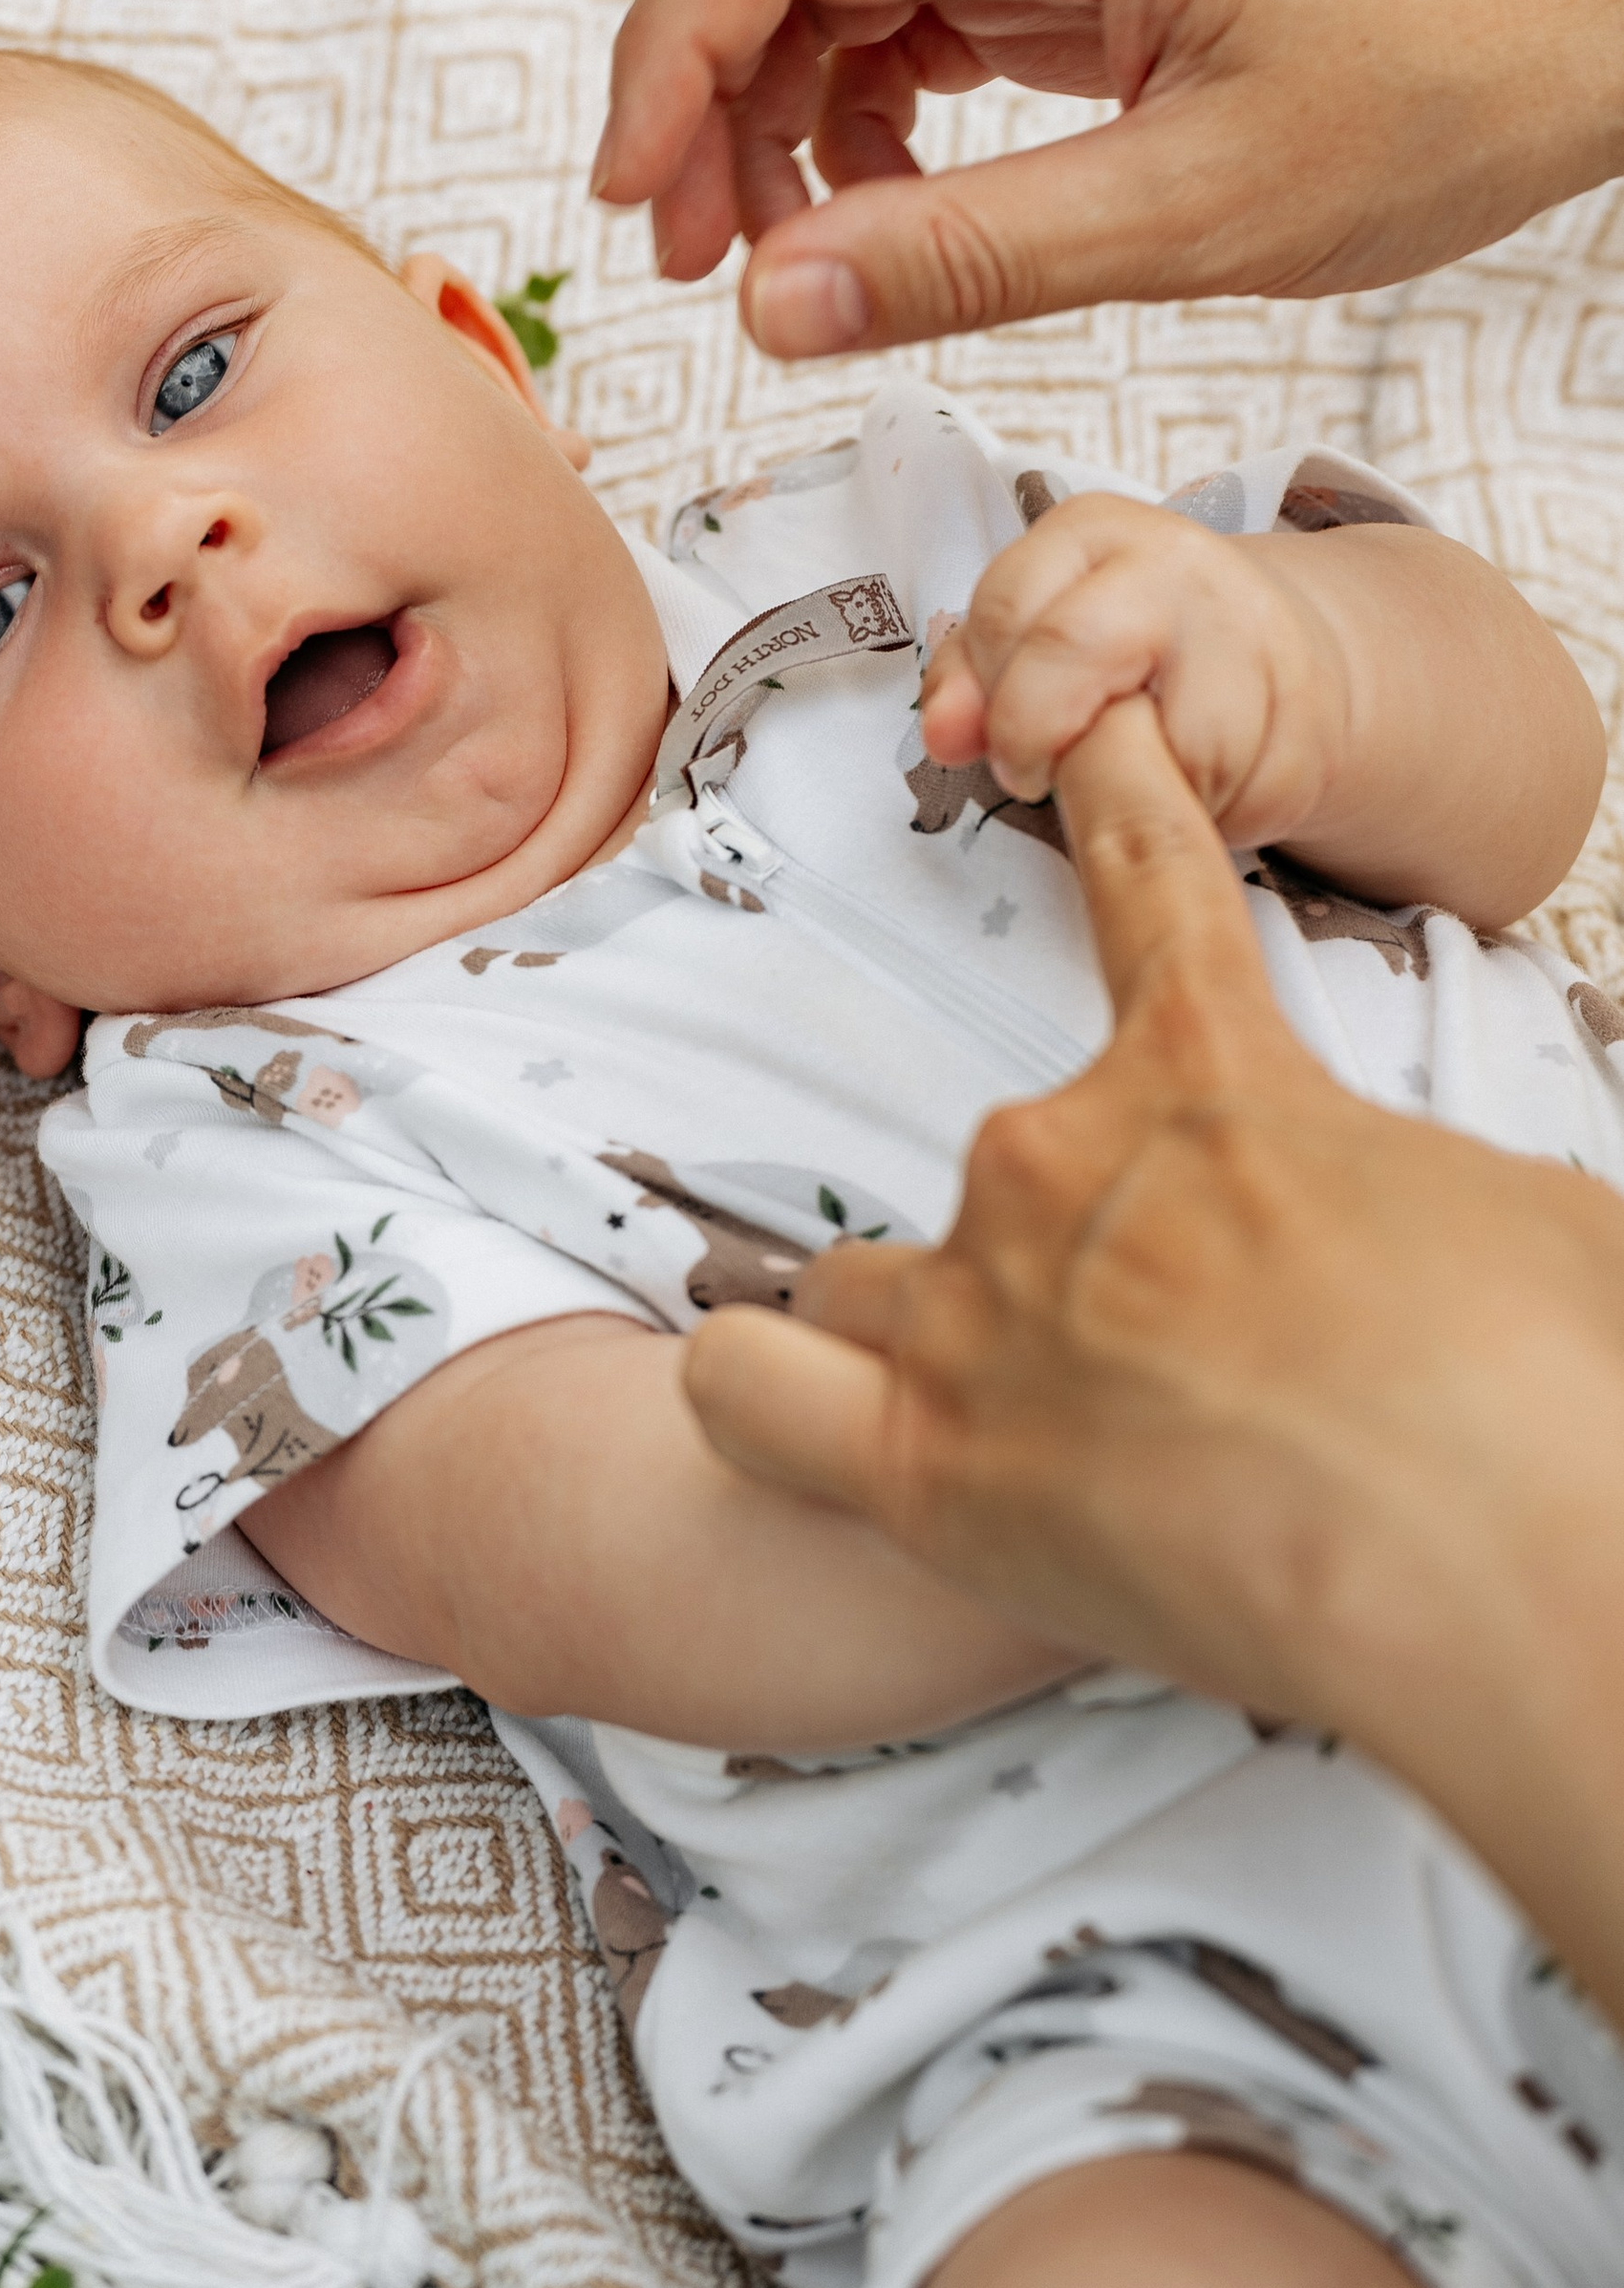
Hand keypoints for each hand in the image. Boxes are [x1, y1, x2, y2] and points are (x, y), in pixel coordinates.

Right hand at [592, 0, 1623, 355]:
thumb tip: (772, 305)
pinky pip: (896, 30)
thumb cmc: (1439, 79)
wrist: (1577, 27)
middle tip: (683, 256)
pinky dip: (848, 130)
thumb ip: (969, 258)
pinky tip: (874, 224)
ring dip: (764, 122)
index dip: (667, 60)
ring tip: (770, 265)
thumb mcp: (1198, 210)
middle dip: (693, 95)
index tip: (630, 200)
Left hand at [679, 697, 1623, 2014]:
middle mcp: (1061, 1158)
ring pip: (857, 1285)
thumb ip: (1401, 1180)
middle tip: (1186, 1391)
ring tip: (1039, 1447)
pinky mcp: (923, 1460)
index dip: (1117, 791)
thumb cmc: (1543, 1391)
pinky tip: (833, 1443)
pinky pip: (743, 1393)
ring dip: (921, 1342)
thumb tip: (1395, 1223)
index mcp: (1218, 1078)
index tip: (1092, 733)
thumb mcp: (1520, 1215)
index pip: (1148, 880)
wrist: (1497, 1554)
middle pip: (1004, 1164)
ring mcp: (976, 1303)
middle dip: (1078, 1265)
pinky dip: (762, 1403)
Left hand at [922, 496, 1350, 853]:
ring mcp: (1258, 638)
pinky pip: (1242, 800)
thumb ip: (970, 681)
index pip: (1007, 610)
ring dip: (1139, 792)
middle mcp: (1180, 565)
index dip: (990, 697)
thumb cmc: (1125, 648)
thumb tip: (946, 735)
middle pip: (1074, 648)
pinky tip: (1200, 794)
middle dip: (1040, 733)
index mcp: (1094, 534)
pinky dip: (1209, 819)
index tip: (996, 749)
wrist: (1279, 654)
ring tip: (1134, 784)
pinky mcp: (1312, 724)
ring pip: (1166, 742)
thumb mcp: (1034, 637)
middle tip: (1040, 780)